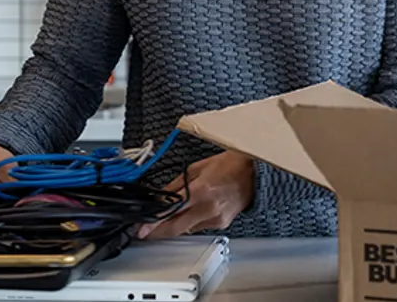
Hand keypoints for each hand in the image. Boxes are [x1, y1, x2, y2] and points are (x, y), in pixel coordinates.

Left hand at [136, 151, 254, 239]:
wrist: (256, 173)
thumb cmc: (230, 165)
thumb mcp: (198, 168)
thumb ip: (177, 184)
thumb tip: (160, 196)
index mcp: (200, 191)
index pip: (170, 211)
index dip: (152, 223)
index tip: (140, 229)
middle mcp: (208, 208)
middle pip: (175, 228)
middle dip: (158, 232)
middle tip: (146, 232)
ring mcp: (215, 218)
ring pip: (187, 228)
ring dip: (176, 224)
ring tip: (173, 214)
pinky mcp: (221, 224)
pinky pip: (200, 227)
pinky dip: (192, 222)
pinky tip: (194, 211)